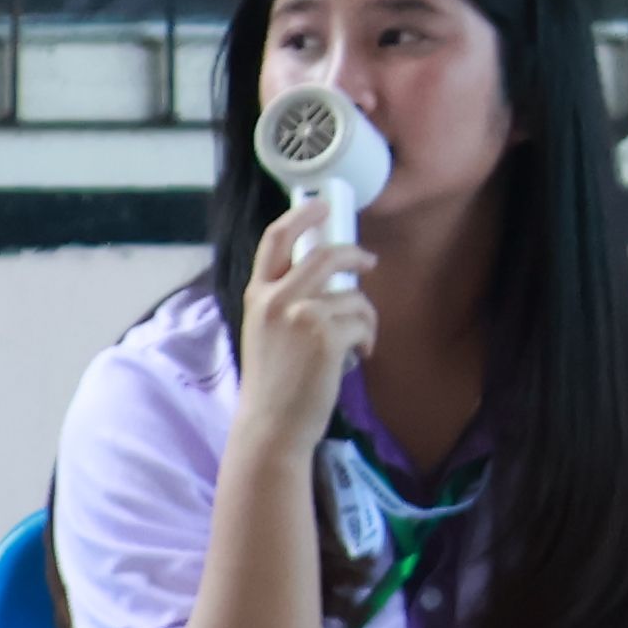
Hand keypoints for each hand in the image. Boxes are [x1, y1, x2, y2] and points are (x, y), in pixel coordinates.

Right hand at [230, 195, 374, 448]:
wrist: (272, 424)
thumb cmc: (274, 382)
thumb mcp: (266, 331)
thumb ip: (285, 300)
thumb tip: (327, 278)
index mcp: (258, 295)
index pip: (276, 240)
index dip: (302, 215)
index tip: (324, 204)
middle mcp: (275, 299)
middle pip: (326, 254)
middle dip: (355, 253)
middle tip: (369, 261)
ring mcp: (301, 315)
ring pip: (353, 295)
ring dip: (366, 316)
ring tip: (358, 340)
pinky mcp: (326, 336)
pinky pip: (364, 321)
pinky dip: (368, 338)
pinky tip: (358, 356)